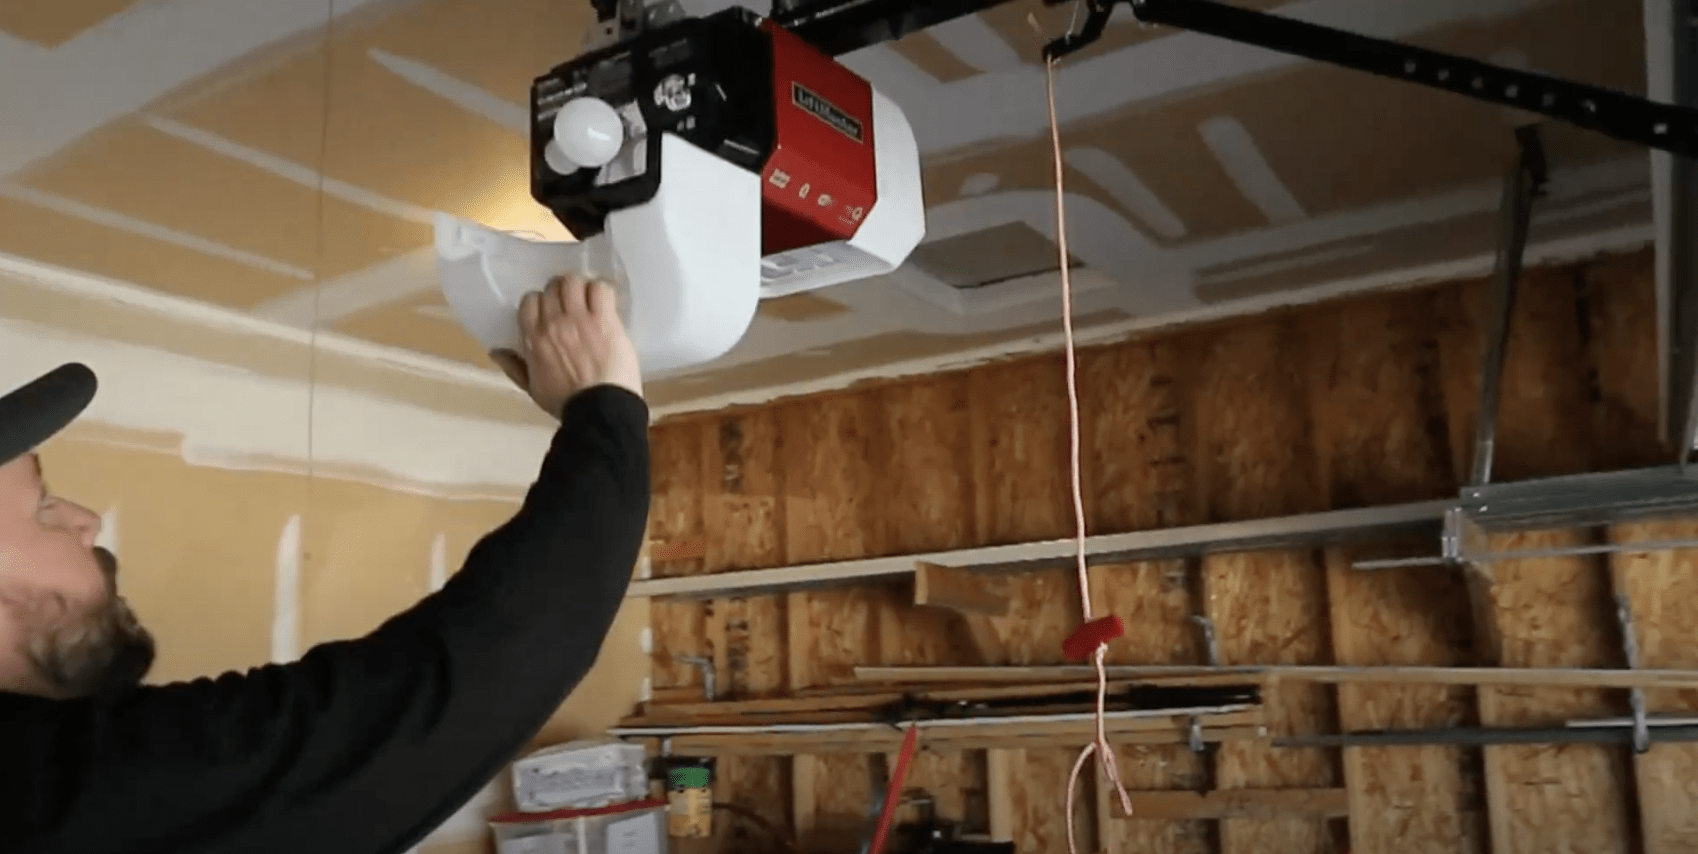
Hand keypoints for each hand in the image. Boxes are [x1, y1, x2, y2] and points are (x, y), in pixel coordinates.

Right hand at [489, 274, 641, 418]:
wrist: (599, 410)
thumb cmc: (566, 403)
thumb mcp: (533, 389)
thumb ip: (514, 367)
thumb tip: (495, 351)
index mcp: (535, 339)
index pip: (529, 301)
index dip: (540, 301)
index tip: (550, 310)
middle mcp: (554, 323)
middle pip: (552, 288)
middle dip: (561, 292)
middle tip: (571, 302)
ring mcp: (581, 320)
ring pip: (574, 282)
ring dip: (580, 286)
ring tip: (588, 298)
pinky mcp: (605, 321)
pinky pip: (600, 290)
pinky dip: (600, 290)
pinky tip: (604, 303)